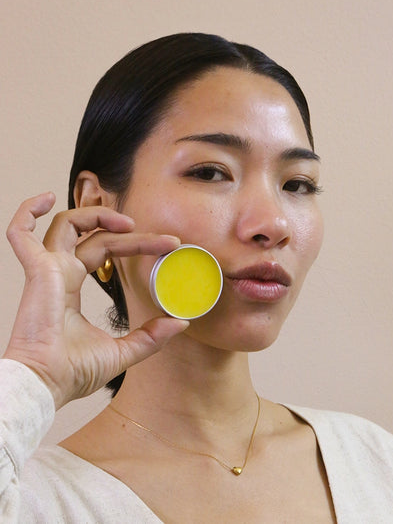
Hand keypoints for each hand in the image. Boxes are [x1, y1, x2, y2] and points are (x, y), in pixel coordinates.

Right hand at [4, 192, 188, 408]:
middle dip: (133, 234)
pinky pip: (20, 234)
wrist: (47, 385)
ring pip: (67, 224)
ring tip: (128, 224)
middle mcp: (60, 271)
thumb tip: (181, 323)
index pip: (106, 249)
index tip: (169, 245)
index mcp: (73, 284)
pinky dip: (27, 213)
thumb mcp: (122, 351)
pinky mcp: (35, 271)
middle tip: (165, 240)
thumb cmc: (72, 372)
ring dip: (96, 214)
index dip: (137, 243)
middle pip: (96, 235)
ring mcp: (46, 269)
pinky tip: (45, 198)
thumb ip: (150, 337)